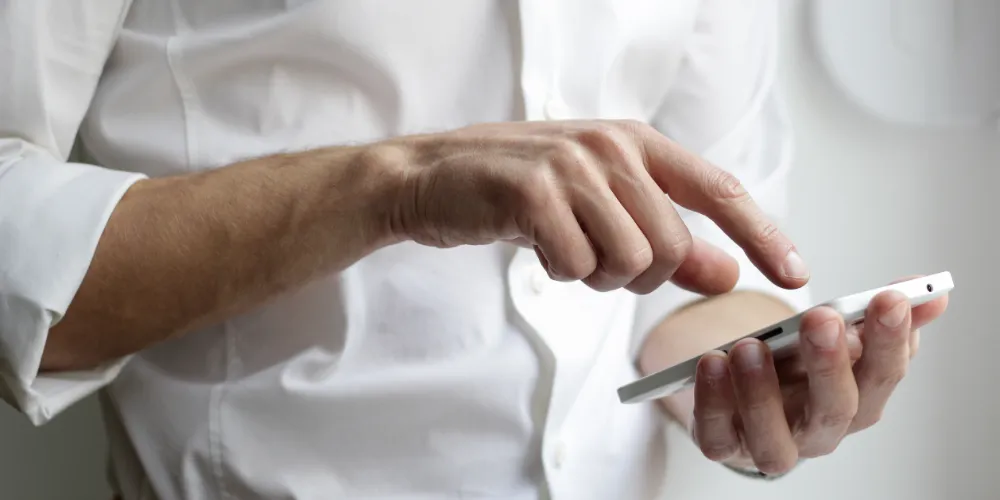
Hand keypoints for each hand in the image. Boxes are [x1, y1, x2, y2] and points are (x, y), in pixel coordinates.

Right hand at [382, 120, 808, 294]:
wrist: (433, 177)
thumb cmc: (519, 191)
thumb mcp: (600, 207)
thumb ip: (667, 239)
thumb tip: (727, 274)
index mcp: (636, 142)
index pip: (719, 191)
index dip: (762, 235)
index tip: (794, 274)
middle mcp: (611, 146)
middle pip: (671, 246)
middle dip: (639, 275)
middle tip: (595, 259)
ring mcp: (572, 166)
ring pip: (629, 261)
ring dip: (596, 276)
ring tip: (563, 248)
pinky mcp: (533, 192)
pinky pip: (577, 266)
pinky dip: (560, 273)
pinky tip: (536, 246)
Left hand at [689, 277, 949, 474]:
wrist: (744, 391)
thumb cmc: (797, 365)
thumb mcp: (837, 334)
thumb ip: (877, 314)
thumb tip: (931, 293)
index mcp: (857, 399)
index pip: (884, 375)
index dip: (890, 340)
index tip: (888, 298)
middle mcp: (819, 430)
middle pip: (835, 409)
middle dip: (830, 364)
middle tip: (822, 319)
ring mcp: (771, 443)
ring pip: (774, 438)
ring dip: (762, 392)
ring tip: (750, 346)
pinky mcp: (724, 445)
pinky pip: (717, 436)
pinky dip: (713, 402)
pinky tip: (711, 363)